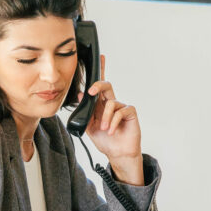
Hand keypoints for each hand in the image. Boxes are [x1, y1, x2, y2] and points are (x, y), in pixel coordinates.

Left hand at [79, 55, 143, 184]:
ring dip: (104, 117)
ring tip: (104, 129)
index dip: (102, 70)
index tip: (101, 57)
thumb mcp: (90, 126)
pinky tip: (111, 131)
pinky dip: (112, 122)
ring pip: (110, 103)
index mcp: (101, 105)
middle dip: (98, 85)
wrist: (117, 153)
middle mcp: (112, 103)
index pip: (101, 85)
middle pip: (106, 86)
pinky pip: (120, 111)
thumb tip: (80, 95)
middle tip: (91, 92)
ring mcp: (122, 107)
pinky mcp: (130, 113)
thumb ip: (85, 111)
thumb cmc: (105, 140)